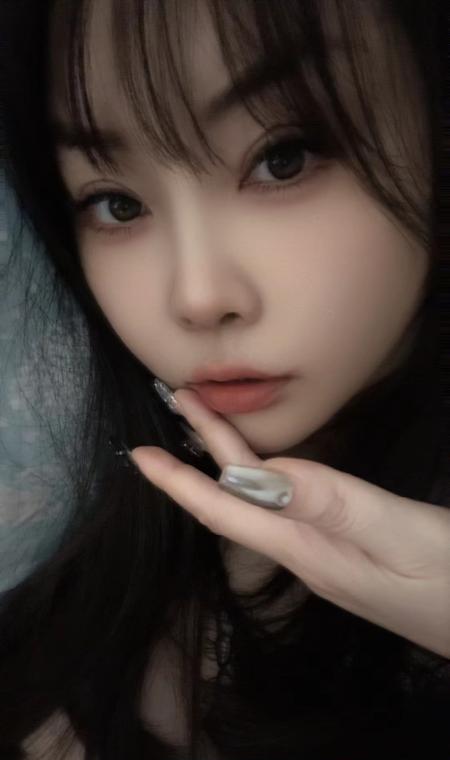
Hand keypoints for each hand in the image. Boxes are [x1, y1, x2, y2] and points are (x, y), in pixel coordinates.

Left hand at [130, 388, 449, 658]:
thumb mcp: (397, 538)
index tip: (138, 454)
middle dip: (202, 450)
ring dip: (229, 460)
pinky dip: (263, 477)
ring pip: (261, 503)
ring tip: (210, 423)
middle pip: (239, 500)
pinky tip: (265, 469)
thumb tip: (265, 474)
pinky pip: (286, 507)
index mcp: (308, 549)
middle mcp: (305, 554)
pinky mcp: (344, 553)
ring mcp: (324, 556)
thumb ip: (333, 506)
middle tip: (178, 401)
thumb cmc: (449, 585)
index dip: (179, 483)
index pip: (227, 511)